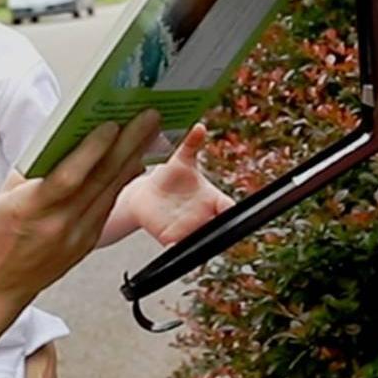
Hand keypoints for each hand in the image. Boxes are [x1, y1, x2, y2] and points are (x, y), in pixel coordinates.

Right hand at [0, 110, 162, 303]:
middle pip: (100, 179)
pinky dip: (121, 181)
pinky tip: (134, 162)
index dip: (92, 150)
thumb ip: (33, 167)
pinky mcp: (87, 242)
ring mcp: (77, 235)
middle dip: (127, 145)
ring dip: (132, 159)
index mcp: (31, 208)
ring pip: (110, 191)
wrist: (1, 282)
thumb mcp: (4, 196)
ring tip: (148, 133)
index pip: (68, 177)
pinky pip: (108, 206)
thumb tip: (63, 135)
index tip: (111, 125)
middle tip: (148, 119)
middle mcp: (59, 223)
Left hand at [120, 124, 234, 245]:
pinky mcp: (170, 239)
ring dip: (197, 242)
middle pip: (217, 228)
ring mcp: (188, 230)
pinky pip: (177, 250)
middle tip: (210, 225)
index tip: (228, 209)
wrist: (146, 195)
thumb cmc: (170, 176)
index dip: (230, 210)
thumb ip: (190, 143)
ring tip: (191, 236)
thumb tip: (198, 126)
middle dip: (217, 230)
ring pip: (199, 242)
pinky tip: (173, 246)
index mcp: (211, 198)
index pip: (228, 207)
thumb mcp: (180, 158)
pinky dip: (176, 250)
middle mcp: (203, 217)